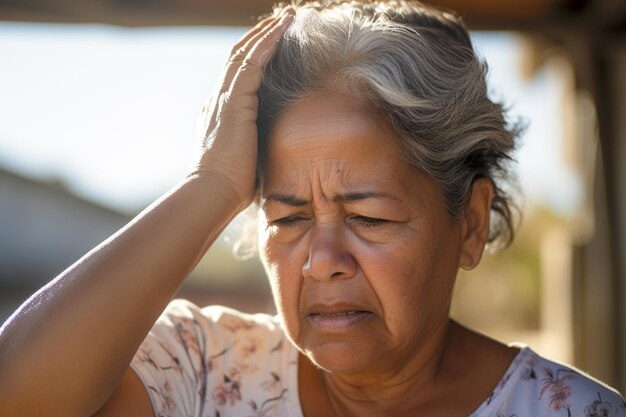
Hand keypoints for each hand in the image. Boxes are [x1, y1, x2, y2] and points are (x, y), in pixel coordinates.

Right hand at [191, 7, 293, 210]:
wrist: (214, 191)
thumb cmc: (234, 185)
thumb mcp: (248, 157)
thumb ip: (257, 144)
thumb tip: (274, 148)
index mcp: (222, 111)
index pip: (239, 73)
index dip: (256, 54)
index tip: (274, 42)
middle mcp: (219, 98)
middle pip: (240, 55)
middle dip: (261, 35)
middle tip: (282, 19)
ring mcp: (224, 97)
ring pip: (246, 52)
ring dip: (268, 31)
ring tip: (287, 16)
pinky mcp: (234, 100)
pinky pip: (253, 61)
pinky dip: (268, 42)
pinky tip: (283, 28)